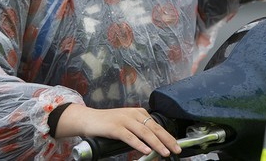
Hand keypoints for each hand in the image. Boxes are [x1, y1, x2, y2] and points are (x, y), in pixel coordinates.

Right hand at [55, 104, 180, 157]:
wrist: (88, 119)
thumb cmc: (108, 123)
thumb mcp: (127, 123)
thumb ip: (138, 130)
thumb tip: (152, 144)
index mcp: (138, 112)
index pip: (157, 125)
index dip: (167, 136)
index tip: (176, 145)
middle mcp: (133, 114)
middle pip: (154, 128)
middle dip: (167, 140)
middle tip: (176, 150)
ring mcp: (124, 120)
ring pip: (144, 133)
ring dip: (156, 143)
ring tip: (165, 152)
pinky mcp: (115, 127)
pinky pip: (129, 137)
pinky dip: (139, 144)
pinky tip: (146, 150)